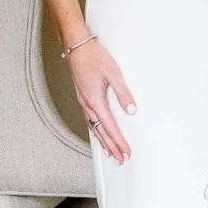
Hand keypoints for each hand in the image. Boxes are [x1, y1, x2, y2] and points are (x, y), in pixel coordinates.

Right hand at [68, 37, 135, 162]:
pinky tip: (98, 132)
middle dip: (111, 147)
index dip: (119, 142)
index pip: (110, 127)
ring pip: (93, 128)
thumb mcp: (113, 73)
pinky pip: (89, 120)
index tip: (126, 152)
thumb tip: (131, 110)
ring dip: (102, 141)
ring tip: (110, 152)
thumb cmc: (93, 57)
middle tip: (120, 159)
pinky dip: (95, 130)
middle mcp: (87, 105)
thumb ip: (123, 93)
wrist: (77, 47)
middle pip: (100, 132)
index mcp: (95, 101)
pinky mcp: (82, 97)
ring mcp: (83, 102)